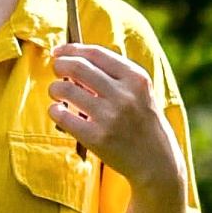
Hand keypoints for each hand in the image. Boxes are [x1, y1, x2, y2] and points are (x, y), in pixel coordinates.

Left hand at [49, 39, 183, 196]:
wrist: (157, 162)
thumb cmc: (143, 123)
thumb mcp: (140, 92)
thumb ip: (114, 75)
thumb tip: (73, 58)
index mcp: (136, 78)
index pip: (95, 53)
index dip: (71, 49)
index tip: (59, 51)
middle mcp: (124, 95)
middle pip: (77, 67)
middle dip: (59, 65)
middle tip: (55, 70)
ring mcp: (110, 117)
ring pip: (65, 89)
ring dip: (54, 88)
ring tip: (57, 93)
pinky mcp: (97, 138)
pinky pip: (61, 116)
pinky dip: (54, 110)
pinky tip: (58, 111)